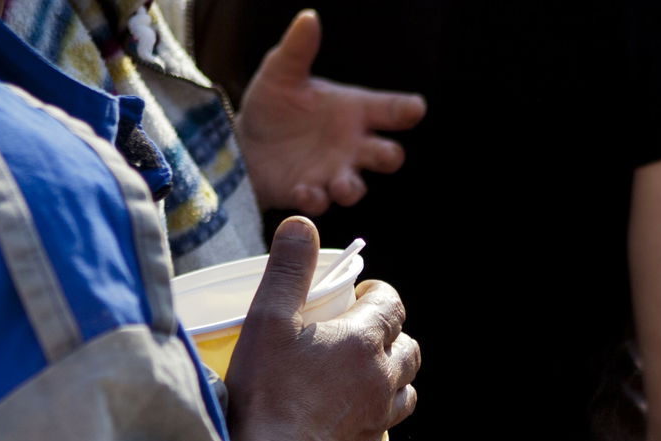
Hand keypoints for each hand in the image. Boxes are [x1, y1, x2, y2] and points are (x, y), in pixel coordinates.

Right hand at [227, 216, 418, 440]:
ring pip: (406, 397)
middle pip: (409, 351)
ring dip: (392, 386)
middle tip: (363, 337)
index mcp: (365, 340)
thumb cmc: (267, 388)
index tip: (361, 296)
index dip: (380, 296)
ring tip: (366, 383)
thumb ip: (288, 267)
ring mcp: (380, 423)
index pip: (392, 305)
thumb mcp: (268, 316)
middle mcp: (383, 380)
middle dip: (394, 339)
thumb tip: (301, 224)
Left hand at [236, 9, 426, 215]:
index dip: (406, 110)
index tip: (416, 108)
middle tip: (383, 153)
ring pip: (356, 188)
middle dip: (388, 156)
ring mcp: (333, 173)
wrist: (244, 143)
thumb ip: (298, 49)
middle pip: (387, 155)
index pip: (390, 110)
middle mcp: (351, 146)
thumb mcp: (281, 72)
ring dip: (352, 188)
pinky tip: (303, 190)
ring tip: (342, 186)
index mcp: (353, 111)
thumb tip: (309, 17)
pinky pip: (320, 202)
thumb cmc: (273, 106)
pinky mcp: (310, 194)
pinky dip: (314, 198)